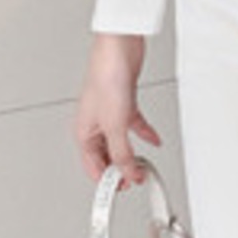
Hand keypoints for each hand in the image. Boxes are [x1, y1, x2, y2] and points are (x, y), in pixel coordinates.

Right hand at [73, 33, 160, 188]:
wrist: (119, 48)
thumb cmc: (106, 77)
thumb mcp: (115, 124)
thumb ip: (122, 152)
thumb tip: (128, 174)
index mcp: (84, 132)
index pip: (94, 167)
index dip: (109, 180)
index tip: (124, 189)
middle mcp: (95, 124)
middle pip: (106, 156)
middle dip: (120, 169)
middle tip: (135, 179)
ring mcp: (110, 113)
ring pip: (120, 142)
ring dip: (132, 154)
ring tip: (143, 166)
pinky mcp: (125, 102)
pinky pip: (134, 125)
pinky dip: (143, 134)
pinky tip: (153, 140)